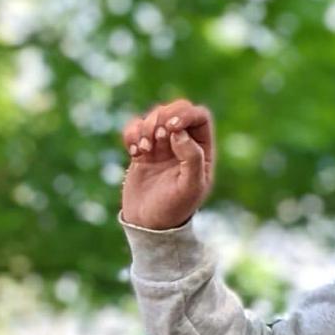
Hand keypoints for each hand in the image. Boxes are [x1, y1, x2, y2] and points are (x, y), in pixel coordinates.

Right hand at [120, 99, 215, 229]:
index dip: (186, 114)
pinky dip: (132, 133)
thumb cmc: (174, 208)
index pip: (200, 116)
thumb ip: (192, 158)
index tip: (172, 127)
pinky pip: (135, 128)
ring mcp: (162, 146)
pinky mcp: (142, 150)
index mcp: (203, 150)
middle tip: (157, 136)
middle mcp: (184, 144)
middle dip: (163, 117)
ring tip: (144, 149)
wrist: (149, 225)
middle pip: (177, 109)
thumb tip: (179, 132)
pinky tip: (134, 152)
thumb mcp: (190, 187)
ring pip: (155, 116)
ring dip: (146, 127)